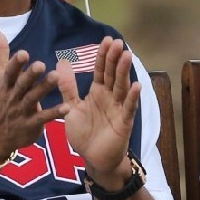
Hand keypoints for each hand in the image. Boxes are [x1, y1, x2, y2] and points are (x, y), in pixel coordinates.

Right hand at [0, 26, 63, 161]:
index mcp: (4, 83)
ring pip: (34, 99)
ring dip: (44, 88)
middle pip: (22, 85)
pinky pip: (44, 117)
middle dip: (30, 75)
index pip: (9, 72)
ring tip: (56, 77)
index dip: (15, 63)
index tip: (24, 53)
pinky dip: (55, 113)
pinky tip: (67, 107)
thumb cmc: (0, 99)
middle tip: (40, 64)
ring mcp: (22, 111)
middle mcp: (13, 96)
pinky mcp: (32, 124)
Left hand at [55, 37, 140, 181]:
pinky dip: (133, 97)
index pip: (101, 70)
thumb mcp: (71, 108)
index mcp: (98, 92)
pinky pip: (129, 107)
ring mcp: (118, 108)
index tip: (106, 40)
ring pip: (122, 87)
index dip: (103, 56)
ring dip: (124, 72)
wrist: (93, 158)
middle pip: (113, 74)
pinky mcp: (124, 122)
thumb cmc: (85, 134)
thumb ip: (67, 87)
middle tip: (117, 42)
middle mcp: (110, 97)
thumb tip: (62, 63)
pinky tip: (137, 85)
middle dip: (115, 58)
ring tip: (126, 55)